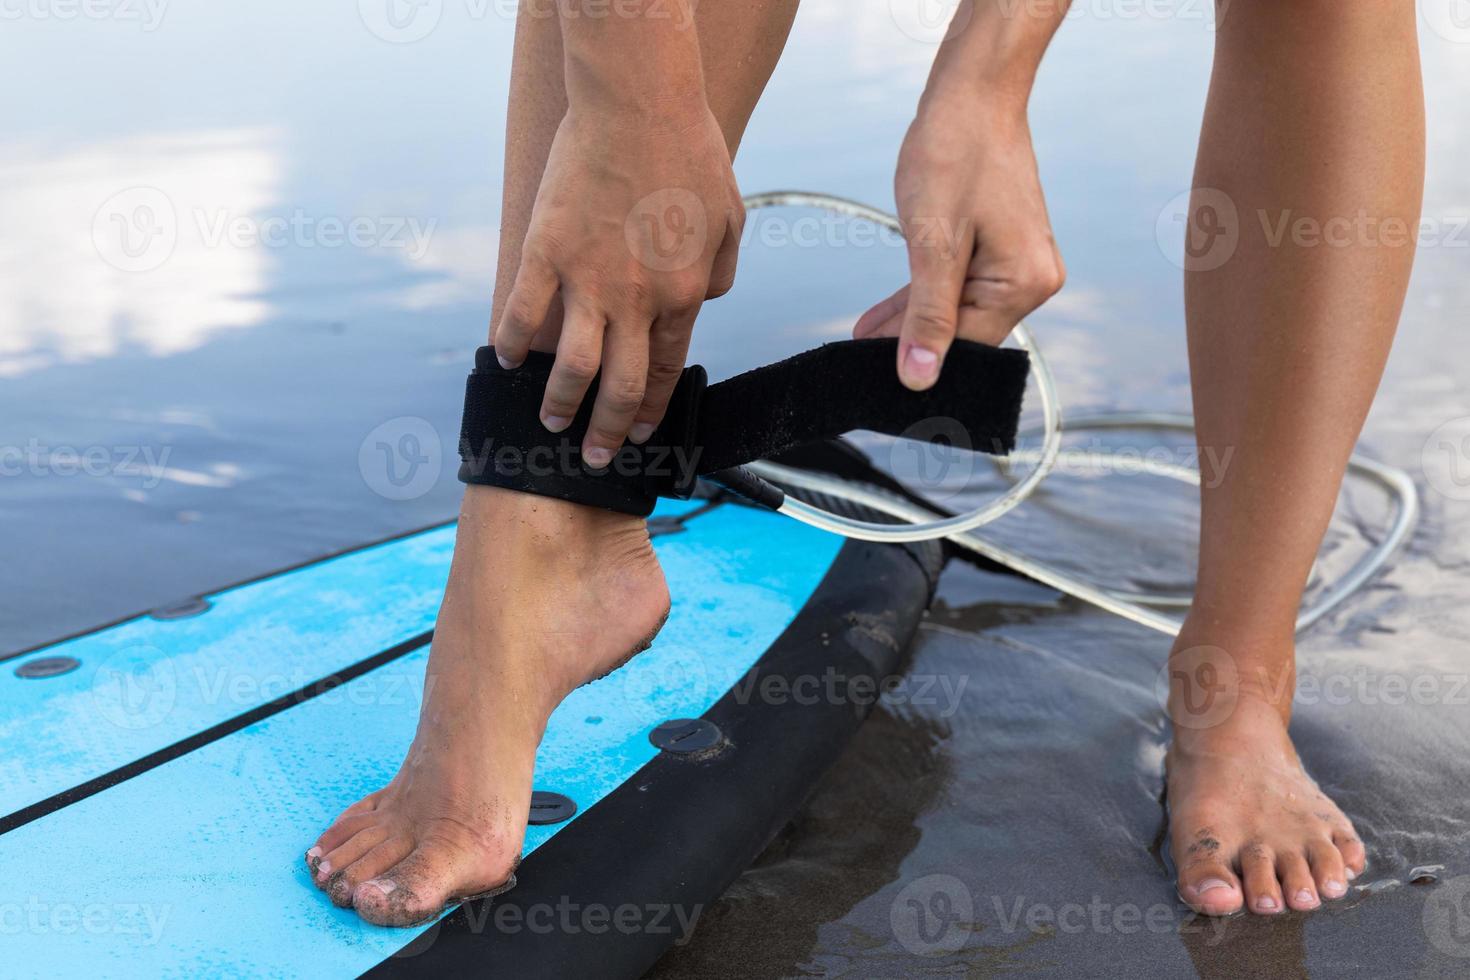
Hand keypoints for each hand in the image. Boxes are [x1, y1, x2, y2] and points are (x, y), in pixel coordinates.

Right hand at [492, 103, 742, 465]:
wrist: (639, 105)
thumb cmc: (691, 155)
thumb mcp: (732, 219)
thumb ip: (721, 274)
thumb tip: (705, 304)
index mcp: (683, 295)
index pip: (666, 372)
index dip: (651, 412)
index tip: (640, 434)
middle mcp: (635, 300)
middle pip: (620, 387)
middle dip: (606, 432)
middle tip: (593, 456)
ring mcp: (586, 280)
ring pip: (570, 366)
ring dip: (559, 403)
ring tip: (550, 421)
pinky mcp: (545, 252)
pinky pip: (521, 313)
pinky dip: (510, 344)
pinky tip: (506, 360)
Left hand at [855, 93, 1064, 388]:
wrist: (972, 94)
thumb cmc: (954, 155)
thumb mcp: (933, 244)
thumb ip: (928, 315)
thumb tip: (920, 376)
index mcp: (1025, 283)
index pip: (966, 343)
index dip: (918, 359)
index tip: (873, 375)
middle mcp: (1033, 279)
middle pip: (963, 330)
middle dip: (911, 341)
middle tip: (858, 357)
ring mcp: (1020, 263)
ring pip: (957, 309)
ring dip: (910, 321)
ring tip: (862, 337)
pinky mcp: (1002, 249)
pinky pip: (960, 286)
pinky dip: (923, 297)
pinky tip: (883, 315)